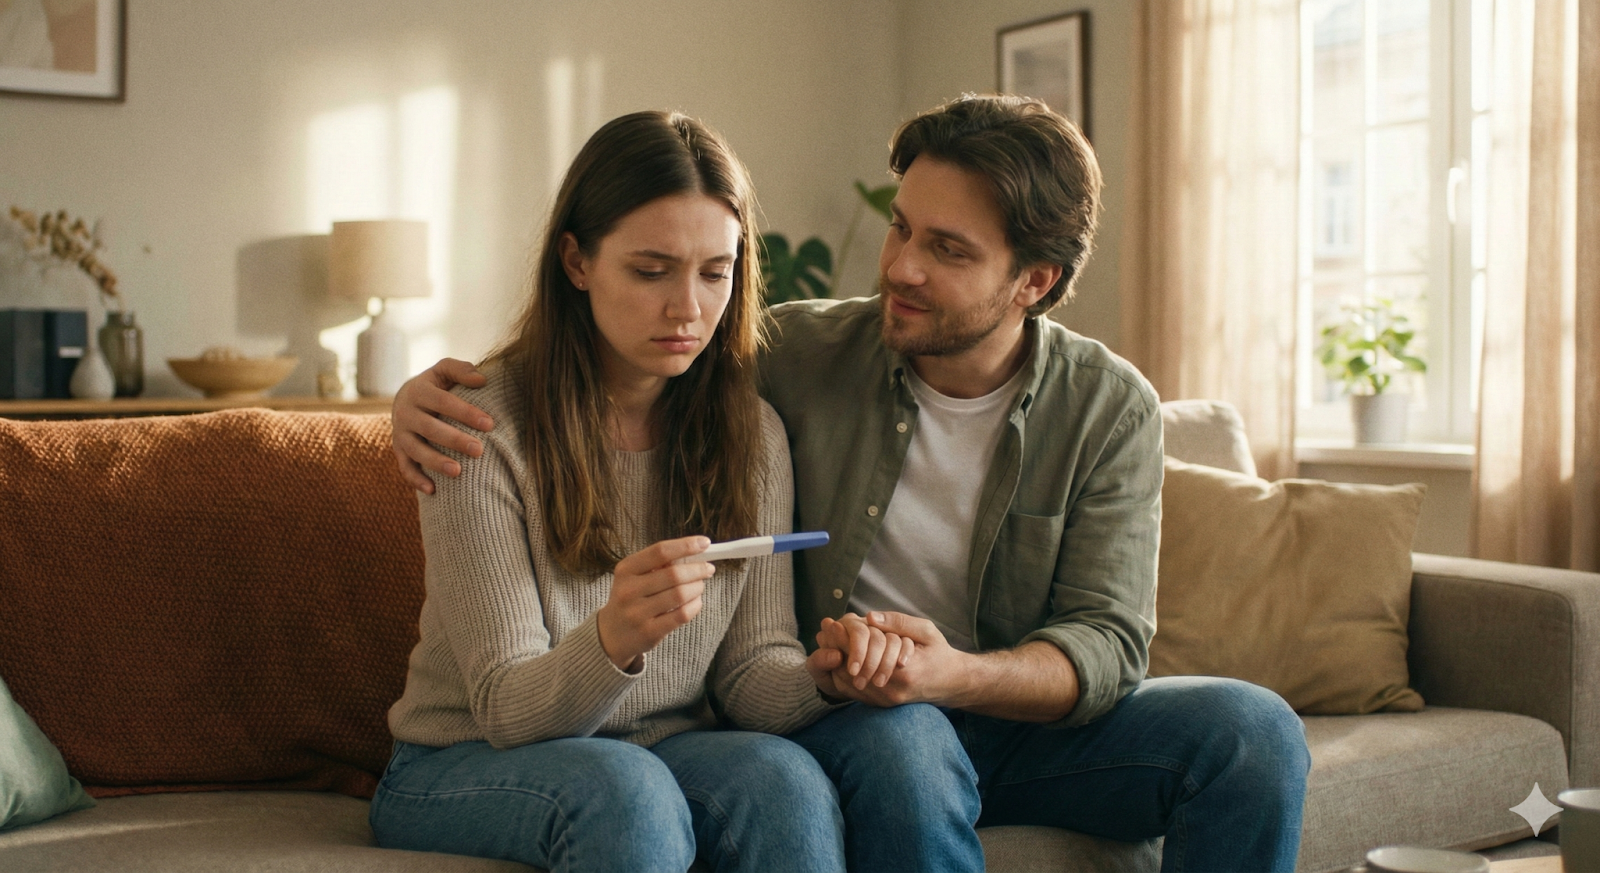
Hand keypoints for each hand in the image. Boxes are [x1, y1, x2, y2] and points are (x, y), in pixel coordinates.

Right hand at [392, 358, 493, 493]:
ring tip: (458, 472)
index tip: (489, 424)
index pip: (443, 402)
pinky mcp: (398, 450)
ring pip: (416, 450)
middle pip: (430, 428)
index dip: (465, 413)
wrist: (405, 399)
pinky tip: (433, 491)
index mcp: (419, 391)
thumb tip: (482, 380)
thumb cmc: (436, 385)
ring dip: (436, 462)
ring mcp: (400, 433)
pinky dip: (416, 480)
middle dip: (455, 440)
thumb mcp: (444, 371)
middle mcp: (405, 412)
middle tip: (479, 450)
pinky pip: (405, 467)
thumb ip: (460, 369)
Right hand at [595, 537, 715, 672]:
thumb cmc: (630, 598)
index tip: (705, 542)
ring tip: (699, 586)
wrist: (610, 634)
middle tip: (708, 569)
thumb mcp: (633, 576)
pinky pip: (682, 615)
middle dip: (698, 569)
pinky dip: (695, 605)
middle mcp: (629, 590)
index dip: (686, 545)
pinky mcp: (649, 632)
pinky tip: (696, 601)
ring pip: (680, 594)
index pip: (660, 551)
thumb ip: (659, 564)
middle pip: (673, 574)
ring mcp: (638, 613)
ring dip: (697, 587)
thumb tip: (694, 552)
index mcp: (626, 569)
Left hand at [813, 611, 966, 707]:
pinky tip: (838, 659)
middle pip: (850, 671)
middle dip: (835, 650)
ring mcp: (886, 701)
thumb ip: (899, 622)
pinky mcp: (882, 705)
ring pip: (848, 684)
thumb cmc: (939, 653)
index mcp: (905, 670)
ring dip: (835, 663)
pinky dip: (842, 675)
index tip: (832, 624)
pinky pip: (854, 692)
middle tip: (822, 632)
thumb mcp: (926, 631)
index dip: (844, 639)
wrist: (950, 682)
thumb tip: (869, 617)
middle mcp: (893, 690)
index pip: (864, 655)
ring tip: (826, 642)